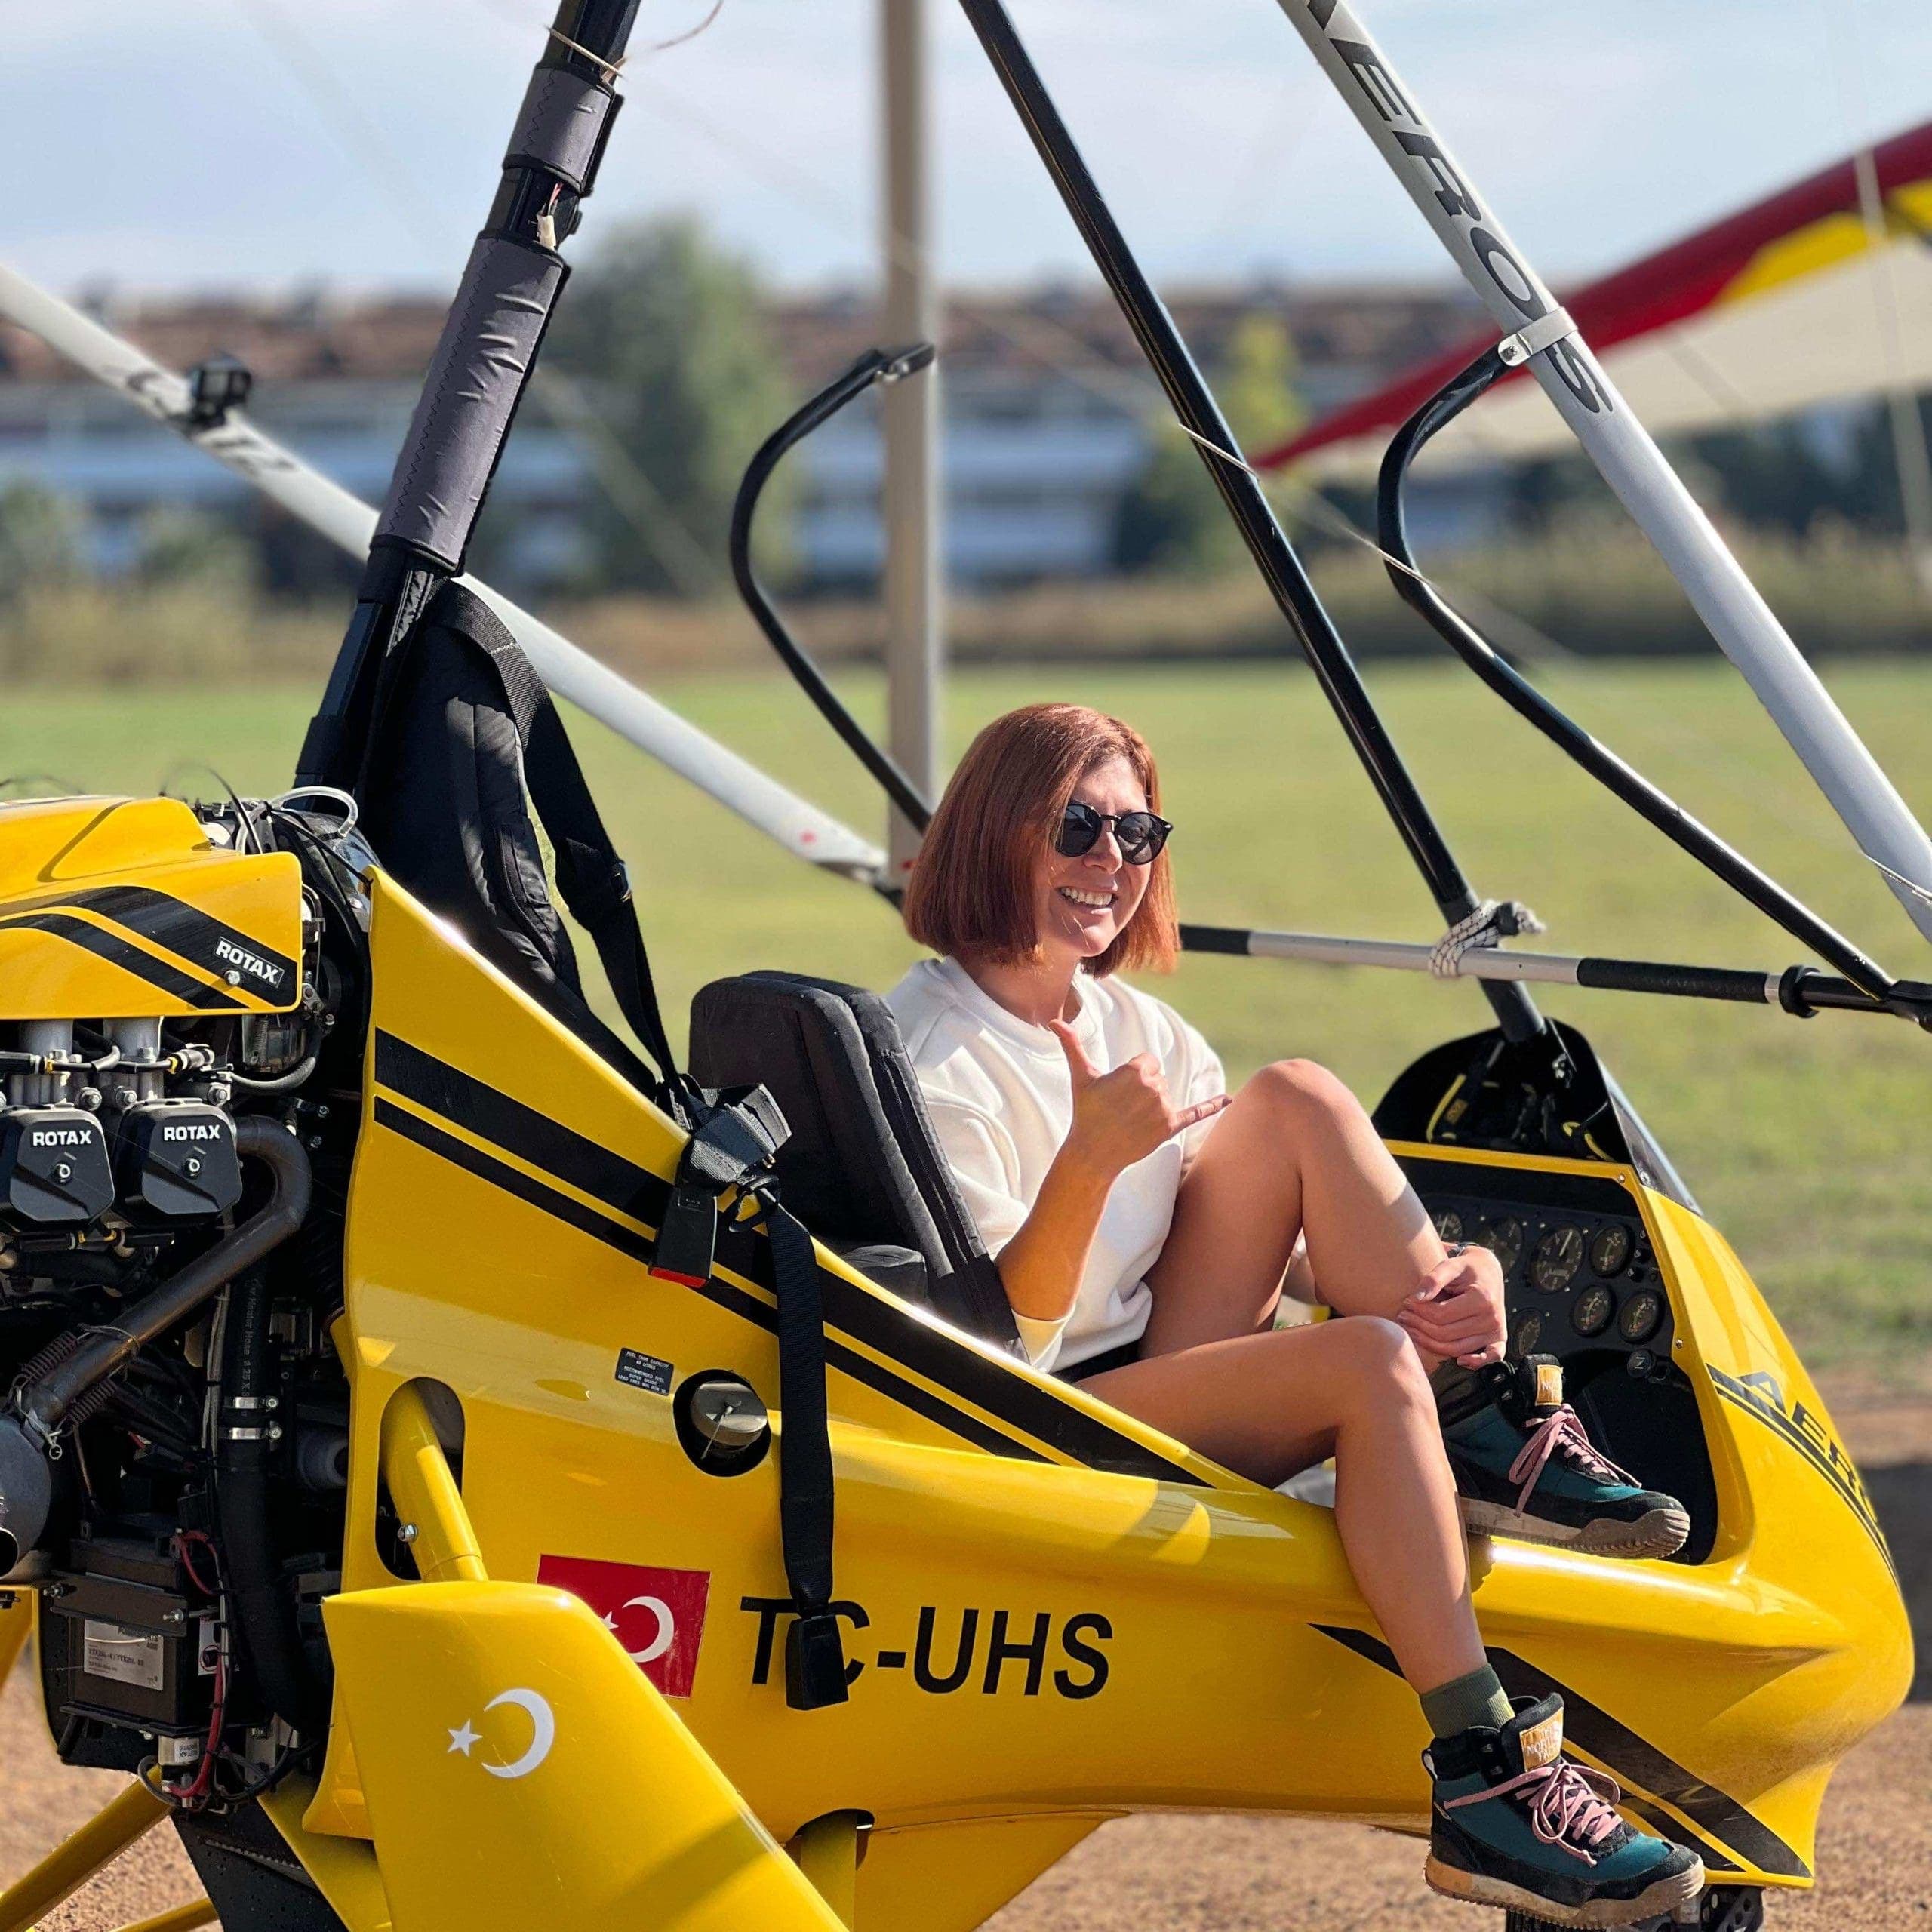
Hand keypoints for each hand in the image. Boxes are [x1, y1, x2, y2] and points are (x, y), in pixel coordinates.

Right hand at [1050, 1020, 1229, 1181]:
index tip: (1117, 1091)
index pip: (1147, 1062)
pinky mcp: (1171, 1127)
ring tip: (1130, 1120)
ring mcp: (1163, 1108)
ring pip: (1165, 1095)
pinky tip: (1230, 1099)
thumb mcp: (1081, 1076)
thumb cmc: (1085, 1112)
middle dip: (1141, 1090)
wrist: (1092, 1153)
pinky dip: (1213, 1106)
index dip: (1132, 1074)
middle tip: (1120, 1108)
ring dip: (1152, 1105)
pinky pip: (1196, 1112)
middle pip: (1157, 1078)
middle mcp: (1153, 1088)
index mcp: (1135, 1071)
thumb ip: (1071, 1045)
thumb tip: (1054, 1021)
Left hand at [1396, 1243, 1506, 1367]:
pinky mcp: (1499, 1338)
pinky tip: (1460, 1362)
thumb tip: (1415, 1298)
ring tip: (1412, 1331)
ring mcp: (1496, 1330)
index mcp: (1481, 1298)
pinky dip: (1476, 1363)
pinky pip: (1491, 1357)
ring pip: (1458, 1349)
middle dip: (1420, 1326)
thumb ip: (1433, 1279)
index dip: (1419, 1311)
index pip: (1441, 1315)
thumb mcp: (1451, 1265)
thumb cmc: (1466, 1267)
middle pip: (1446, 1334)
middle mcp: (1492, 1318)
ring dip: (1431, 1344)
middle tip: (1403, 1317)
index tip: (1406, 1303)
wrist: (1488, 1270)